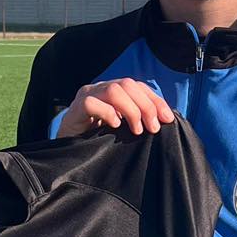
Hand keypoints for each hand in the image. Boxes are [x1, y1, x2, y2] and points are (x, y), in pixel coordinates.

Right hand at [56, 80, 175, 138]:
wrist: (68, 151)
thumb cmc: (98, 139)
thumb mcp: (122, 128)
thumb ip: (138, 120)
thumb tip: (163, 122)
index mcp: (114, 90)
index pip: (139, 86)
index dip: (156, 100)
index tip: (168, 119)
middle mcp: (101, 88)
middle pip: (128, 85)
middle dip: (146, 106)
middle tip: (153, 128)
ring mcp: (87, 96)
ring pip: (113, 90)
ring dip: (131, 110)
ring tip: (137, 130)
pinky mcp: (74, 109)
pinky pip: (91, 103)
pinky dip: (107, 113)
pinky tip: (115, 126)